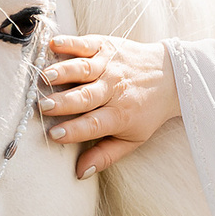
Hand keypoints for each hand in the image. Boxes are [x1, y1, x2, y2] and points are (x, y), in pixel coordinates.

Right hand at [39, 35, 179, 176]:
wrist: (171, 76)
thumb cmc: (147, 111)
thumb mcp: (133, 139)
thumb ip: (106, 156)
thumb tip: (80, 173)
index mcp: (120, 114)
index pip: (94, 124)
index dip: (74, 130)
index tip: (54, 135)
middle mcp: (114, 88)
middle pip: (86, 96)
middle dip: (63, 102)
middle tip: (42, 106)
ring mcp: (110, 65)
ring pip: (83, 69)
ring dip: (63, 72)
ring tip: (45, 77)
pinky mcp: (107, 46)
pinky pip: (86, 44)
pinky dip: (70, 43)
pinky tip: (53, 44)